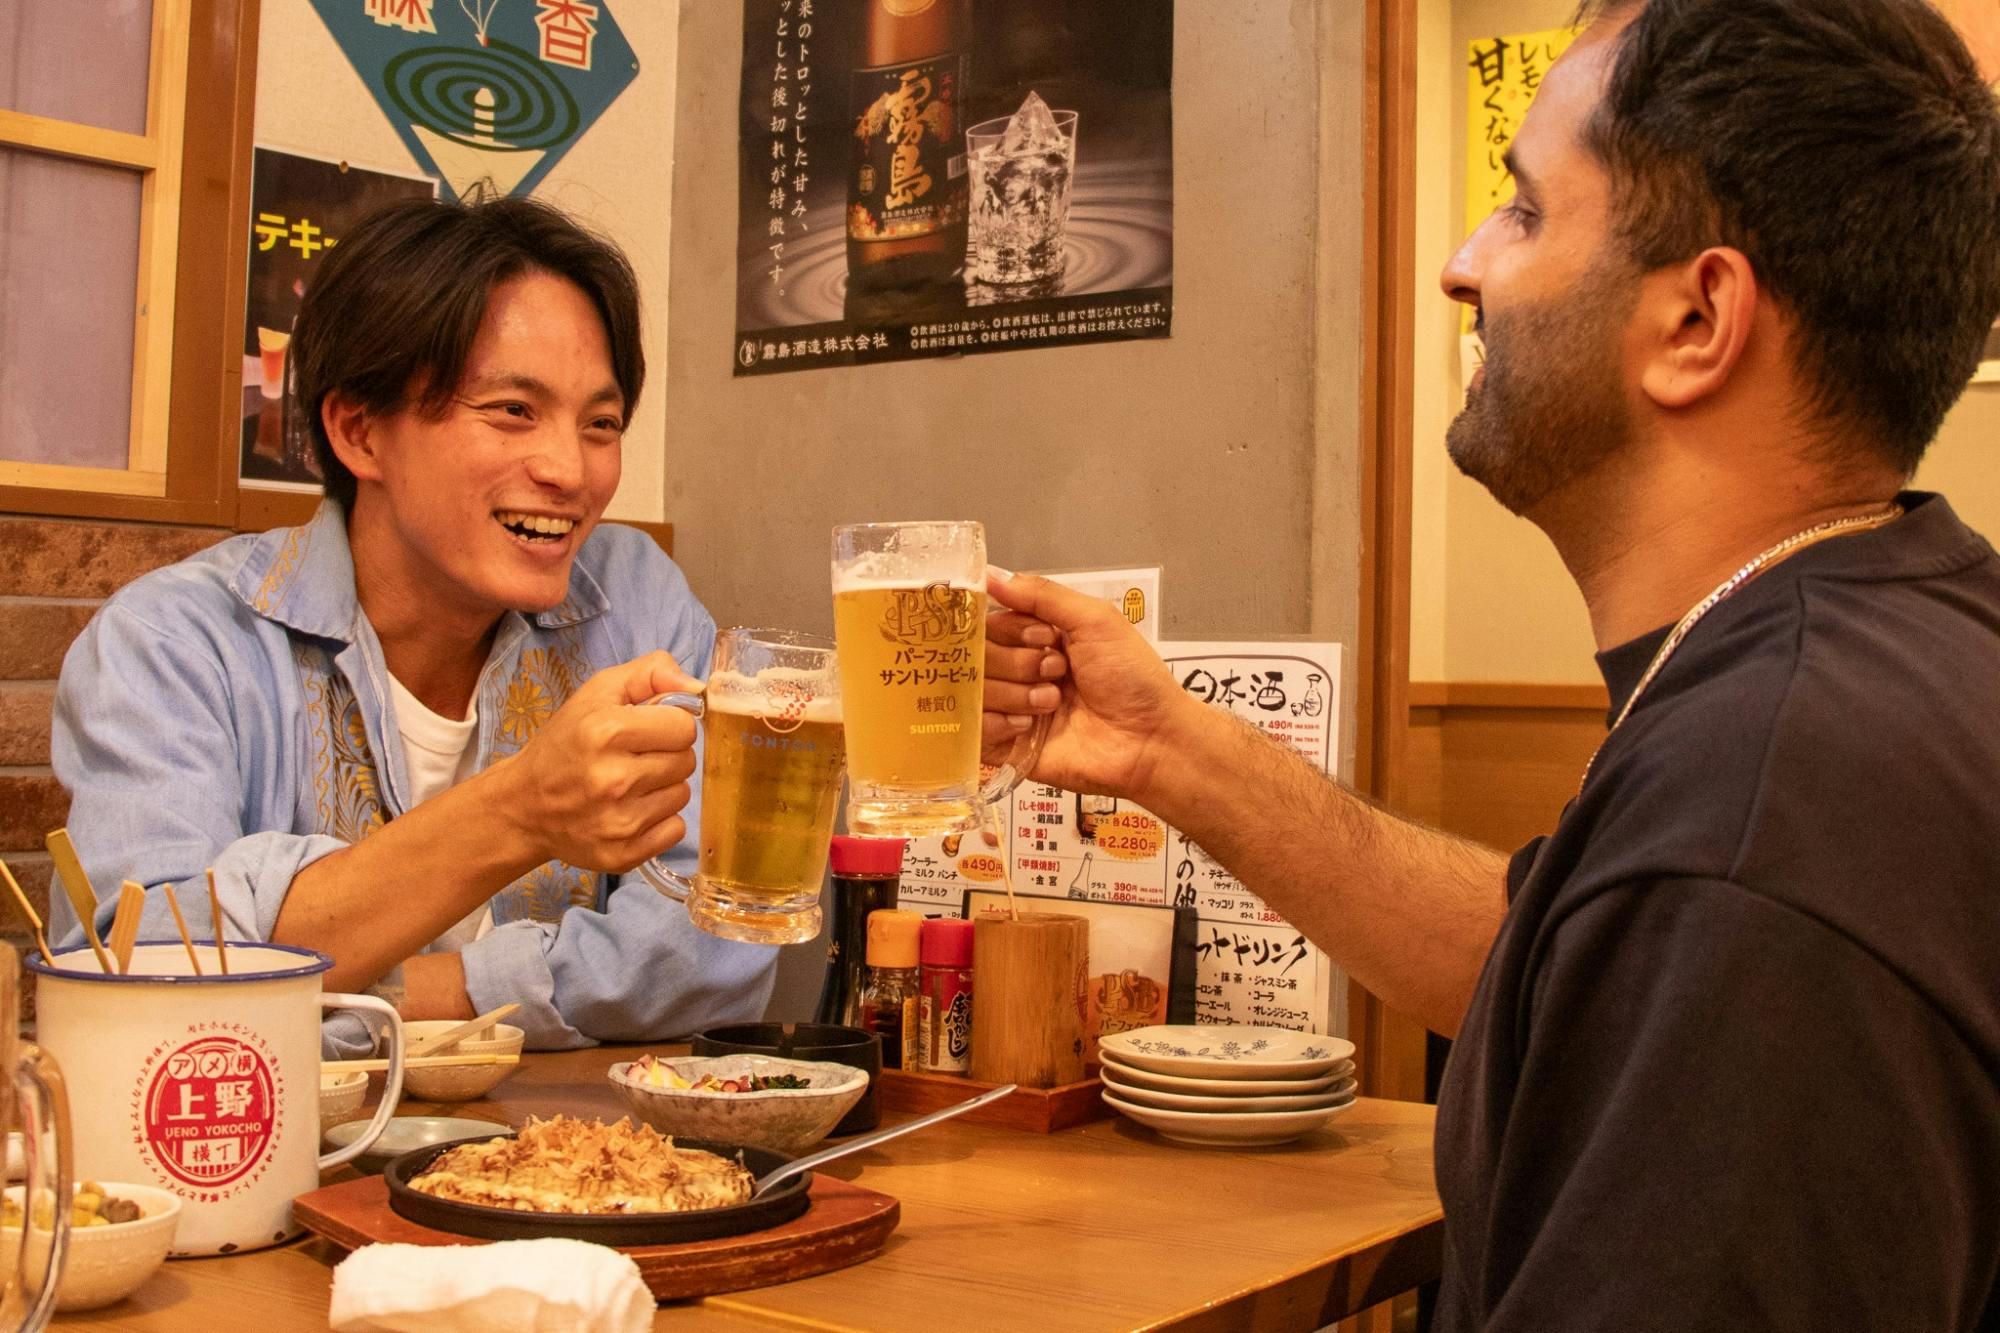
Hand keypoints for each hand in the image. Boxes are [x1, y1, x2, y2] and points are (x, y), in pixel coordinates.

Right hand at [498, 650, 701, 871]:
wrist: (524, 805)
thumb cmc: (566, 743)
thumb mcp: (598, 692)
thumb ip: (651, 673)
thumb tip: (697, 688)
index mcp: (606, 732)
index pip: (685, 727)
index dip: (670, 724)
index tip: (648, 729)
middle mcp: (612, 779)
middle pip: (687, 761)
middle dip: (667, 754)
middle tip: (635, 757)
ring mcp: (618, 821)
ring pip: (682, 795)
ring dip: (663, 787)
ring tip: (629, 784)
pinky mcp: (622, 854)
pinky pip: (675, 830)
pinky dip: (660, 821)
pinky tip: (631, 810)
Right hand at [982, 569, 1197, 804]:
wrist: (1150, 739)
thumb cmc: (1130, 676)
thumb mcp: (1094, 620)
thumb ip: (1042, 595)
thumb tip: (988, 574)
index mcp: (1034, 639)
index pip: (988, 622)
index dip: (1010, 629)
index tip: (1045, 638)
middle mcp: (1016, 671)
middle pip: (976, 656)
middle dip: (1017, 662)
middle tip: (1057, 672)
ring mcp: (1008, 710)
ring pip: (972, 691)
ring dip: (1015, 694)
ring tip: (1054, 703)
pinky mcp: (1004, 748)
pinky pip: (973, 730)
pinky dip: (998, 723)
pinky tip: (1029, 726)